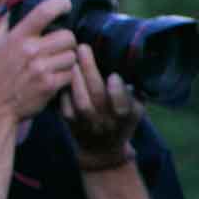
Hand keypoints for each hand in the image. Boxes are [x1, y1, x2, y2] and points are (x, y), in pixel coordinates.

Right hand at [0, 0, 76, 122]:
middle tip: (58, 47)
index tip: (65, 5)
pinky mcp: (50, 85)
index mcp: (17, 37)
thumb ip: (1, 25)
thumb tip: (12, 5)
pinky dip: (67, 76)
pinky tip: (56, 77)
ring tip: (56, 63)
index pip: (44, 11)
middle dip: (66, 41)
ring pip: (72, 55)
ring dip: (68, 59)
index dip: (60, 4)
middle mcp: (31, 50)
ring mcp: (42, 68)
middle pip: (68, 36)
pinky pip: (71, 73)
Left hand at [61, 44, 143, 166]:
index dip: (118, 91)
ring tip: (72, 59)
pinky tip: (62, 74)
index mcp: (126, 117)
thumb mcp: (136, 109)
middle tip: (83, 48)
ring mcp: (87, 124)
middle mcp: (107, 122)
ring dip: (75, 78)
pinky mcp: (70, 123)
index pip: (123, 105)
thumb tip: (135, 65)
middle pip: (97, 95)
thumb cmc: (122, 122)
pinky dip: (64, 90)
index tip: (113, 74)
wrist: (102, 150)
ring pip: (80, 101)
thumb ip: (135, 92)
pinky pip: (65, 105)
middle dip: (90, 69)